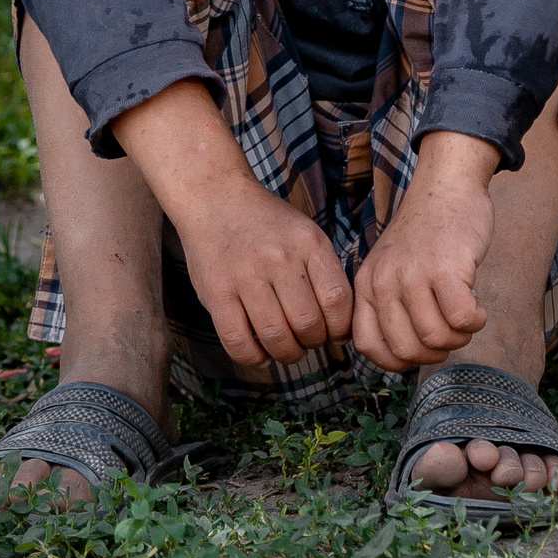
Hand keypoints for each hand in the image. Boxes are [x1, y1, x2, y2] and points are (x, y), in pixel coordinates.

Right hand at [166, 180, 354, 367]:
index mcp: (308, 243)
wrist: (215, 199)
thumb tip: (342, 328)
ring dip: (288, 354)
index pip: (337, 300)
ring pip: (276, 337)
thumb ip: (324, 273)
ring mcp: (245, 276)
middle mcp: (279, 258)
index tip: (335, 333)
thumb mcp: (305, 234)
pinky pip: (238, 342)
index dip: (341, 328)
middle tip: (309, 341)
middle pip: (308, 324)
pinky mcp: (216, 293)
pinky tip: (261, 353)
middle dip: (314, 343)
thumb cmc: (267, 224)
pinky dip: (254, 358)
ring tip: (288, 349)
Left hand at [353, 133, 497, 369]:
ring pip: (435, 339)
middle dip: (436, 352)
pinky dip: (476, 322)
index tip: (420, 348)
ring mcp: (414, 276)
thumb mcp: (390, 266)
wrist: (446, 184)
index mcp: (367, 285)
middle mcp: (384, 282)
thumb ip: (388, 303)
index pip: (368, 347)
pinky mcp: (446, 269)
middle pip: (406, 350)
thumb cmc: (427, 231)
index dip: (398, 360)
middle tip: (451, 332)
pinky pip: (461, 320)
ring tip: (465, 317)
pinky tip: (478, 307)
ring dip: (459, 337)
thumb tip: (403, 354)